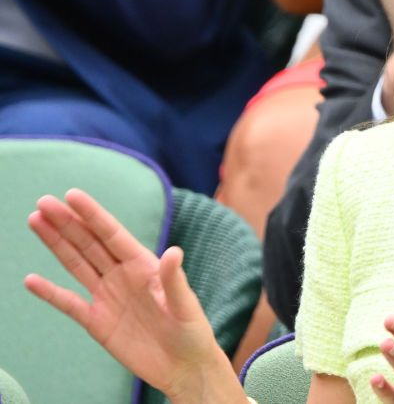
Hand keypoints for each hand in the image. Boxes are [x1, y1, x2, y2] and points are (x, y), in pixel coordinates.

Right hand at [24, 190, 243, 402]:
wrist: (184, 368)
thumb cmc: (192, 332)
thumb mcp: (185, 306)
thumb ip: (174, 280)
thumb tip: (173, 252)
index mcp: (144, 265)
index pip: (113, 234)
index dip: (93, 214)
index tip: (71, 195)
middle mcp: (123, 276)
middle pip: (89, 244)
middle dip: (67, 223)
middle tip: (43, 202)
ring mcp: (108, 297)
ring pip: (76, 264)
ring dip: (56, 244)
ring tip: (36, 221)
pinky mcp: (97, 322)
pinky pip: (69, 303)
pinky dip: (50, 293)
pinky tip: (31, 280)